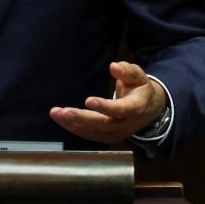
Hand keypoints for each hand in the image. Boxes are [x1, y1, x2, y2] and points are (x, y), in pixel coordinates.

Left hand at [49, 61, 166, 143]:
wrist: (148, 110)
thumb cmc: (139, 89)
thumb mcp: (138, 76)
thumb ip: (127, 71)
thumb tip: (113, 66)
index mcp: (135, 108)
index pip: (119, 110)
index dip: (104, 107)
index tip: (88, 100)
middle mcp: (125, 124)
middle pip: (102, 124)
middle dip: (81, 118)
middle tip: (63, 111)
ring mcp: (116, 134)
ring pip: (93, 131)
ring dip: (72, 124)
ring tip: (56, 113)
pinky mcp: (107, 137)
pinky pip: (89, 134)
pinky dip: (74, 128)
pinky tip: (61, 119)